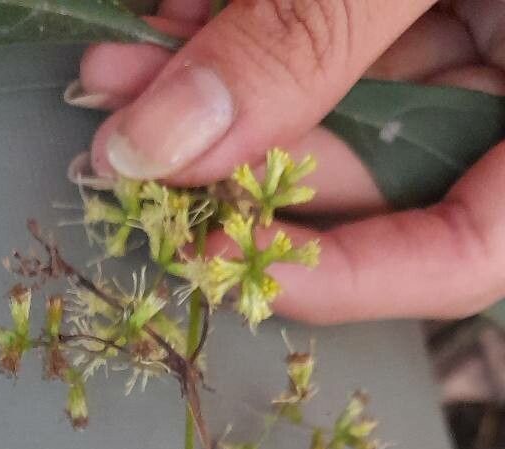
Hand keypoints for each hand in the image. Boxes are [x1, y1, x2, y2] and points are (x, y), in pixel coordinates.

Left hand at [75, 2, 504, 321]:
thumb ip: (313, 33)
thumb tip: (174, 140)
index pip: (462, 256)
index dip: (341, 279)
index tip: (220, 254)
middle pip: (376, 180)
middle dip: (236, 157)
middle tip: (133, 142)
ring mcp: (470, 33)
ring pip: (337, 102)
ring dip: (218, 90)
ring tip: (122, 73)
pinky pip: (330, 34)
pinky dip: (249, 26)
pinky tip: (175, 18)